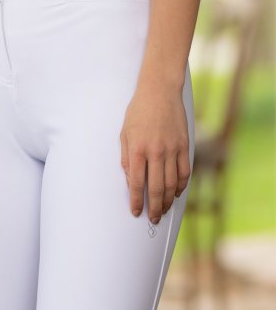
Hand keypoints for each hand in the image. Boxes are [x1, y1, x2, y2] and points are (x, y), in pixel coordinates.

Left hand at [120, 79, 190, 222]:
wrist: (159, 91)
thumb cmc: (138, 111)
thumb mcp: (125, 132)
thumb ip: (127, 157)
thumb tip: (131, 179)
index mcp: (138, 149)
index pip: (137, 183)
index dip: (136, 201)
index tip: (136, 212)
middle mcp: (156, 152)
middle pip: (156, 188)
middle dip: (154, 207)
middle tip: (154, 218)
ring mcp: (172, 150)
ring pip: (172, 184)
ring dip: (168, 200)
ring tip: (164, 209)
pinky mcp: (185, 146)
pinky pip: (185, 173)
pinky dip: (181, 186)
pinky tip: (176, 192)